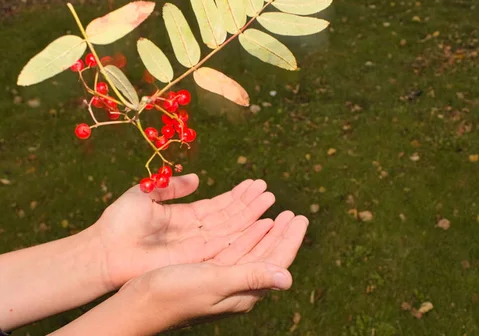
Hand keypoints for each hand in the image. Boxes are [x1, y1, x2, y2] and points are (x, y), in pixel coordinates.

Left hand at [92, 175, 276, 288]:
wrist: (105, 250)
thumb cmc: (119, 222)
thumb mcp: (147, 194)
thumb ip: (173, 187)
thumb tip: (197, 178)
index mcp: (184, 217)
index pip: (218, 206)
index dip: (237, 196)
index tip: (254, 184)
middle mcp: (195, 232)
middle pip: (229, 217)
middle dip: (249, 204)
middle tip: (268, 190)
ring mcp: (198, 246)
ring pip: (232, 229)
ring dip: (251, 215)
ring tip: (269, 199)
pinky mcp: (197, 258)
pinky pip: (226, 244)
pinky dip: (244, 233)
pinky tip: (260, 221)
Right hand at [121, 210, 308, 329]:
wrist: (136, 307)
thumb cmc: (172, 295)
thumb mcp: (214, 282)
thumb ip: (251, 276)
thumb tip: (288, 279)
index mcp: (243, 292)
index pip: (276, 262)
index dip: (289, 240)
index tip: (300, 217)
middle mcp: (237, 287)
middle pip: (267, 255)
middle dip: (282, 234)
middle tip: (294, 213)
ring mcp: (223, 281)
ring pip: (252, 251)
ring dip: (265, 231)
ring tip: (276, 213)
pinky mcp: (209, 275)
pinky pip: (235, 251)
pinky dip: (245, 236)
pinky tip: (249, 226)